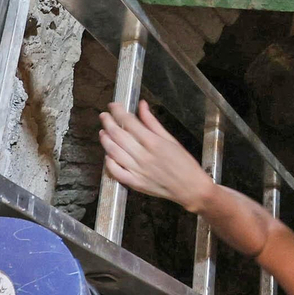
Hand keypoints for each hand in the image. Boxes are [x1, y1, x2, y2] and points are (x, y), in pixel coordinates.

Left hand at [98, 101, 214, 212]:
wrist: (190, 188)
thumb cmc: (184, 163)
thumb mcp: (170, 139)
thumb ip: (152, 122)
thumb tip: (142, 106)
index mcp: (153, 142)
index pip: (129, 122)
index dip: (117, 111)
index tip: (113, 106)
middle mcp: (143, 155)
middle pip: (117, 135)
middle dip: (108, 122)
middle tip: (104, 115)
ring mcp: (137, 170)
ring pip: (113, 151)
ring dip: (105, 140)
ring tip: (103, 132)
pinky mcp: (135, 183)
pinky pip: (115, 171)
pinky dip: (108, 162)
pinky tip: (108, 155)